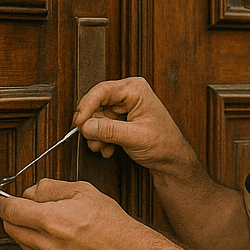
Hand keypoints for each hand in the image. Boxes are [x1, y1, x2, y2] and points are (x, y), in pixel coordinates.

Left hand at [0, 178, 156, 249]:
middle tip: (29, 209)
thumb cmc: (110, 222)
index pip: (10, 211)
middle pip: (10, 228)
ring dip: (28, 231)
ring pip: (21, 242)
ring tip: (53, 225)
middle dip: (15, 216)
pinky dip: (41, 247)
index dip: (3, 202)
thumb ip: (49, 187)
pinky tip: (61, 240)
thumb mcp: (82, 190)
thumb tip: (29, 192)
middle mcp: (47, 245)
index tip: (3, 199)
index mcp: (52, 220)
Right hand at [73, 77, 193, 170]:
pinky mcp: (120, 119)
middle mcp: (128, 94)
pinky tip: (108, 148)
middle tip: (92, 140)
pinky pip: (101, 125)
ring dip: (96, 135)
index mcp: (135, 89)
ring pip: (97, 117)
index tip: (78, 122)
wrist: (171, 159)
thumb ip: (110, 131)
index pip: (102, 91)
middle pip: (96, 104)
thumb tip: (87, 126)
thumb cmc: (164, 144)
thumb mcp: (136, 137)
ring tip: (102, 147)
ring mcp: (124, 107)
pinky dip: (101, 138)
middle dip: (93, 125)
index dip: (86, 106)